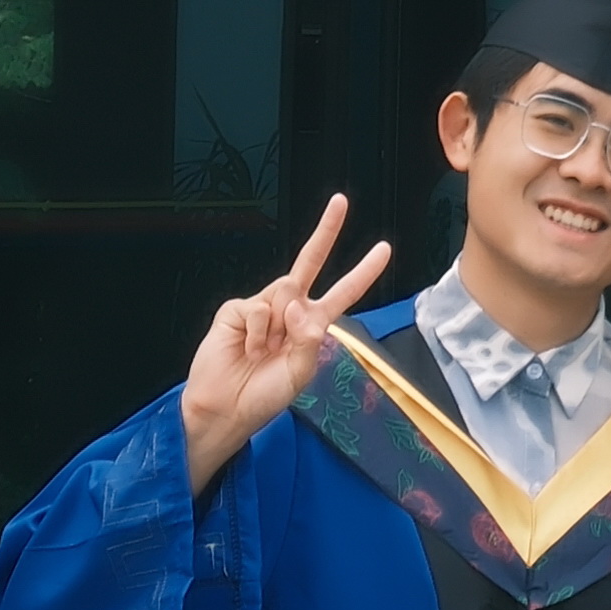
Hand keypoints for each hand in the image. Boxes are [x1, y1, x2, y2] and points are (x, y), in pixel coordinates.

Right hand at [179, 194, 390, 492]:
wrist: (225, 407)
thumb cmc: (264, 395)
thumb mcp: (299, 373)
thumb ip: (308, 340)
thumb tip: (298, 304)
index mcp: (312, 326)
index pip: (343, 292)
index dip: (363, 272)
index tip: (384, 248)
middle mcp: (289, 310)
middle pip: (309, 263)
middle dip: (326, 231)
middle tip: (340, 201)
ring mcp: (263, 306)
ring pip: (283, 294)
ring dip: (277, 328)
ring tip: (262, 353)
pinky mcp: (237, 309)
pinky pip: (257, 309)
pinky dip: (256, 333)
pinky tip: (247, 349)